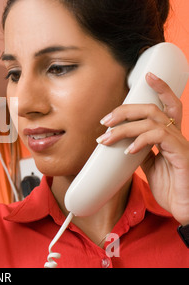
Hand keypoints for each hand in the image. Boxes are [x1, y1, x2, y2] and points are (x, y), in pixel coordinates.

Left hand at [98, 72, 188, 225]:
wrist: (184, 208)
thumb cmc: (171, 187)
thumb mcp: (150, 166)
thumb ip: (141, 150)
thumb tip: (123, 142)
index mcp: (169, 136)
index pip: (167, 105)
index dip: (161, 87)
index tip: (147, 76)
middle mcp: (176, 135)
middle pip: (153, 109)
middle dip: (126, 110)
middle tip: (105, 120)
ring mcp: (179, 143)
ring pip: (151, 121)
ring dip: (124, 128)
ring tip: (106, 139)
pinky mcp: (181, 154)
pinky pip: (159, 137)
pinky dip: (140, 141)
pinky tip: (128, 150)